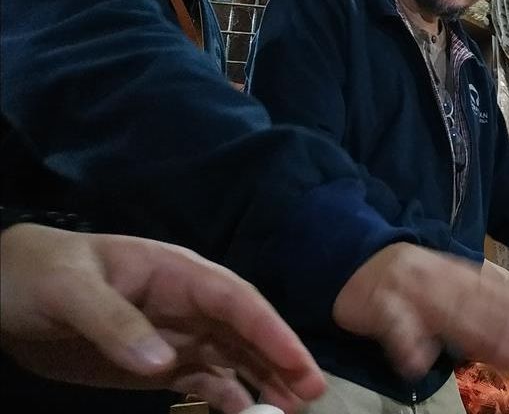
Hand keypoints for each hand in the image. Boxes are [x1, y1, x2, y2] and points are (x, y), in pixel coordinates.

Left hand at [0, 224, 324, 413]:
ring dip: (264, 380)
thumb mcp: (70, 290)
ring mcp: (175, 333)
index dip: (270, 329)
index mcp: (175, 272)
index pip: (234, 300)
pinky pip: (204, 380)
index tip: (299, 361)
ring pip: (234, 357)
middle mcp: (187, 303)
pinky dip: (229, 396)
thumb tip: (160, 363)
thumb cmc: (37, 274)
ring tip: (292, 410)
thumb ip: (114, 322)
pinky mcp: (157, 363)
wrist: (2, 289)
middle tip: (312, 395)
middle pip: (246, 331)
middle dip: (281, 359)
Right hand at [333, 243, 508, 377]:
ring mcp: (412, 289)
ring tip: (504, 357)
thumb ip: (485, 301)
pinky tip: (418, 363)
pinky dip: (407, 342)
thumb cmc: (411, 277)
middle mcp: (443, 278)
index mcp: (462, 273)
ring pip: (447, 312)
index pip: (505, 291)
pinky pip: (396, 324)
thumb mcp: (452, 284)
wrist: (356, 256)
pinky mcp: (380, 305)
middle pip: (482, 302)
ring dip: (476, 334)